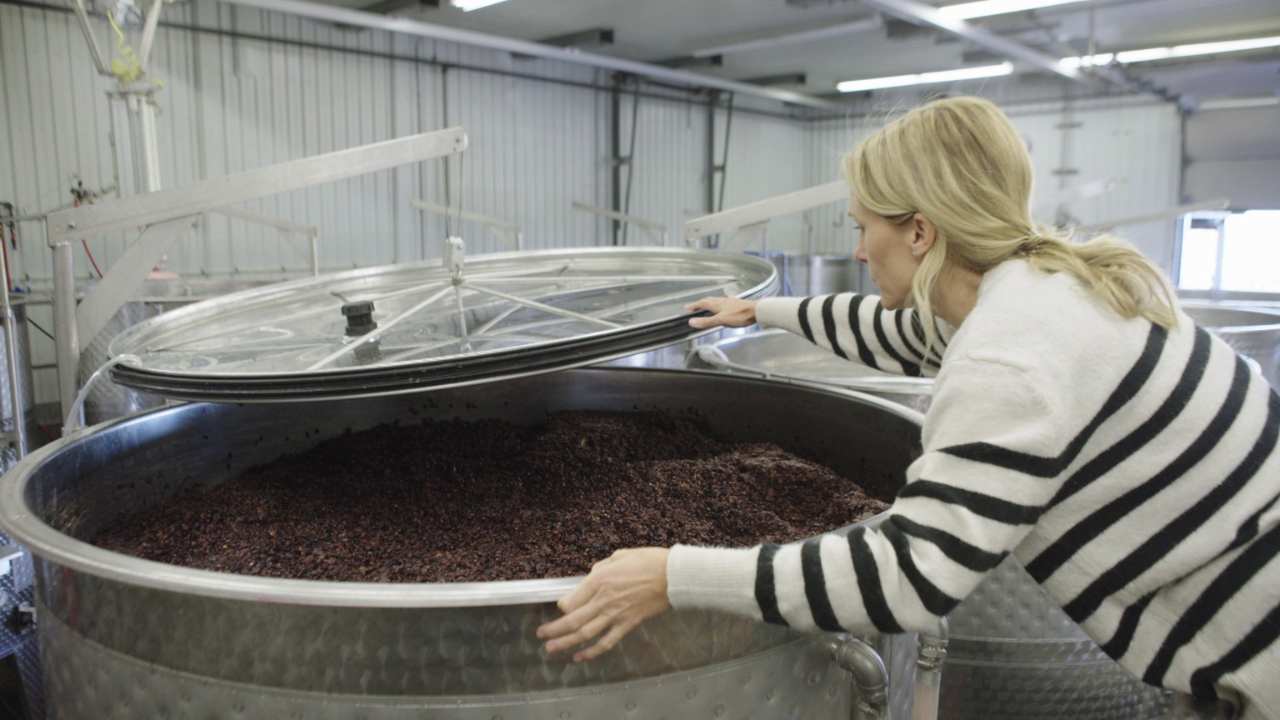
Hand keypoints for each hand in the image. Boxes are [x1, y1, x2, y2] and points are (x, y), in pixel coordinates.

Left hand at [536, 548, 671, 662]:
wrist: (673, 575)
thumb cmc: (649, 561)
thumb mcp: (620, 555)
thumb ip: (602, 567)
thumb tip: (593, 575)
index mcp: (599, 580)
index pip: (571, 599)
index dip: (562, 606)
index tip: (560, 609)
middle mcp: (603, 599)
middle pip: (573, 620)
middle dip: (554, 629)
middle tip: (541, 635)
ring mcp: (615, 614)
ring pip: (585, 633)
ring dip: (565, 642)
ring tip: (551, 649)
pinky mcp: (628, 624)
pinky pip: (606, 641)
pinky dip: (592, 652)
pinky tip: (580, 657)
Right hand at [685, 297, 756, 329]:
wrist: (757, 311)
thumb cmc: (740, 315)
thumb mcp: (721, 320)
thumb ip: (707, 322)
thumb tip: (692, 322)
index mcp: (717, 304)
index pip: (702, 303)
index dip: (694, 305)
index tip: (687, 308)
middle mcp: (722, 301)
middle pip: (709, 301)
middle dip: (701, 304)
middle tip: (695, 307)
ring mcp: (730, 302)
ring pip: (717, 301)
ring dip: (710, 304)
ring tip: (707, 307)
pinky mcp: (737, 305)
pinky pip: (725, 304)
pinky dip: (720, 306)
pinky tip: (724, 308)